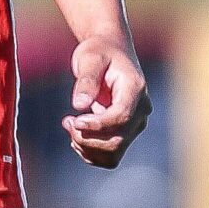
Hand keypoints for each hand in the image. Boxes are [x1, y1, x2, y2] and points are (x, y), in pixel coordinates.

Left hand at [62, 34, 149, 167]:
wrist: (110, 51)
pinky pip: (110, 155)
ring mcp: (136, 123)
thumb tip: (79, 105)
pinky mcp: (126, 132)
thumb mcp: (89, 58)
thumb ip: (86, 80)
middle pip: (117, 140)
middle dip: (87, 138)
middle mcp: (141, 109)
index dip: (97, 125)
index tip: (74, 120)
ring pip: (113, 152)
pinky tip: (77, 133)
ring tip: (70, 126)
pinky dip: (90, 152)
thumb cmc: (99, 52)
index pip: (121, 117)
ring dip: (86, 147)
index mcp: (136, 89)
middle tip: (67, 121)